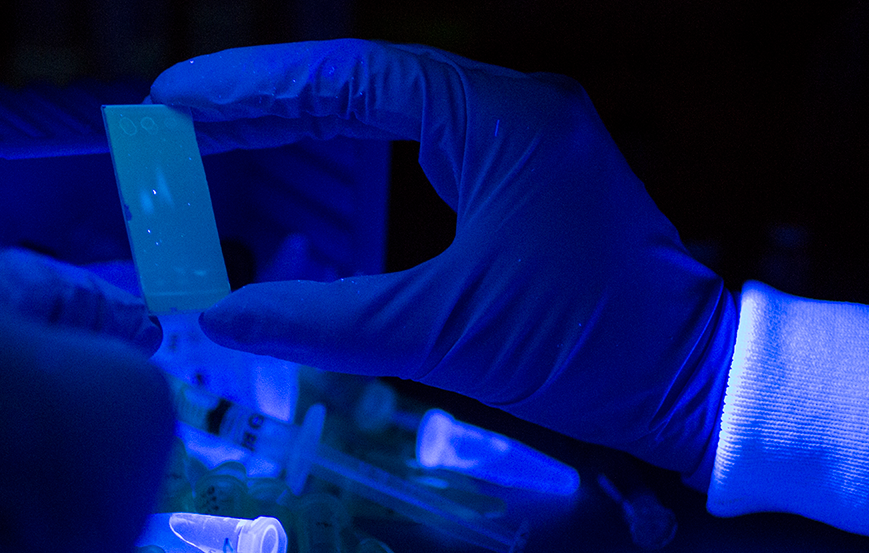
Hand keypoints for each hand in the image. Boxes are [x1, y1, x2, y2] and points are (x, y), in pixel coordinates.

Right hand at [151, 40, 736, 481]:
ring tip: (215, 139)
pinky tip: (302, 168)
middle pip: (365, 84)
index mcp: (501, 119)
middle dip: (268, 101)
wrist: (692, 378)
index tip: (178, 95)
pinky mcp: (524, 171)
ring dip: (306, 125)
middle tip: (176, 117)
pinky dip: (353, 155)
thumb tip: (221, 317)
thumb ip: (326, 321)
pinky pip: (419, 143)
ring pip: (391, 109)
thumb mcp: (447, 333)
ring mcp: (522, 135)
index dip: (257, 85)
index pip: (356, 78)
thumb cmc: (586, 347)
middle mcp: (513, 107)